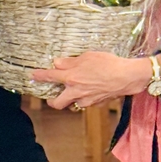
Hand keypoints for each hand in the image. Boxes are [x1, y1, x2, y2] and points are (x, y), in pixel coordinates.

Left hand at [32, 51, 150, 110]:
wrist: (127, 77)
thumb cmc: (108, 63)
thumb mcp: (87, 56)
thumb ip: (70, 62)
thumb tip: (57, 63)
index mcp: (71, 78)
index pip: (50, 77)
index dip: (39, 76)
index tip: (33, 76)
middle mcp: (76, 92)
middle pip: (57, 103)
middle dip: (52, 101)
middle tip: (52, 96)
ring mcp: (86, 100)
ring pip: (73, 103)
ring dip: (72, 98)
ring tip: (77, 89)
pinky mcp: (97, 104)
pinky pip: (87, 102)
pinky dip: (86, 97)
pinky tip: (93, 88)